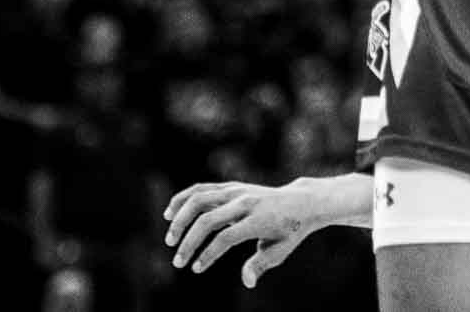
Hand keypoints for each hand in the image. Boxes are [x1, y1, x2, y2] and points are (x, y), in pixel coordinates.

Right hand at [162, 180, 322, 285]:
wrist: (300, 202)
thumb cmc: (289, 231)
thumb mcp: (280, 250)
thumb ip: (260, 264)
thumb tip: (247, 282)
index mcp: (259, 219)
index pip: (226, 238)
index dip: (209, 255)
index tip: (196, 269)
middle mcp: (245, 202)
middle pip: (208, 219)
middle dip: (189, 242)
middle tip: (177, 262)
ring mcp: (237, 191)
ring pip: (200, 198)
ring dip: (180, 218)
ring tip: (169, 239)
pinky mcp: (231, 186)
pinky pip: (202, 189)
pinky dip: (184, 198)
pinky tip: (169, 213)